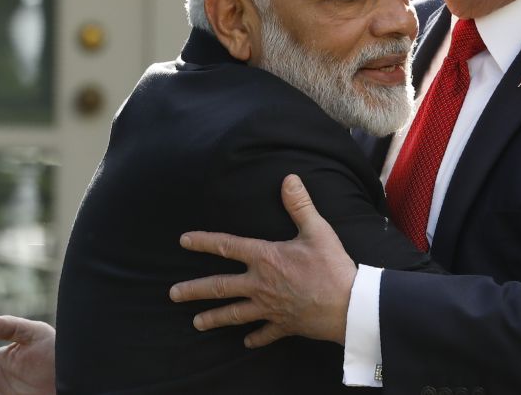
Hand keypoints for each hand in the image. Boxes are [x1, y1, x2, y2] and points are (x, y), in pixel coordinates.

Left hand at [170, 174, 356, 347]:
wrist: (347, 306)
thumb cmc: (331, 267)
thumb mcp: (317, 230)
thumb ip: (300, 205)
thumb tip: (289, 179)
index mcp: (265, 258)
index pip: (227, 247)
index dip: (204, 242)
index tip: (183, 241)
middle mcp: (260, 285)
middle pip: (220, 287)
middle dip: (194, 290)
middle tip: (173, 294)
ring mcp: (269, 307)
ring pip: (234, 314)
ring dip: (214, 318)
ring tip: (196, 323)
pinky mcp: (283, 324)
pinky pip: (265, 333)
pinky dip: (255, 337)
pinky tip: (246, 341)